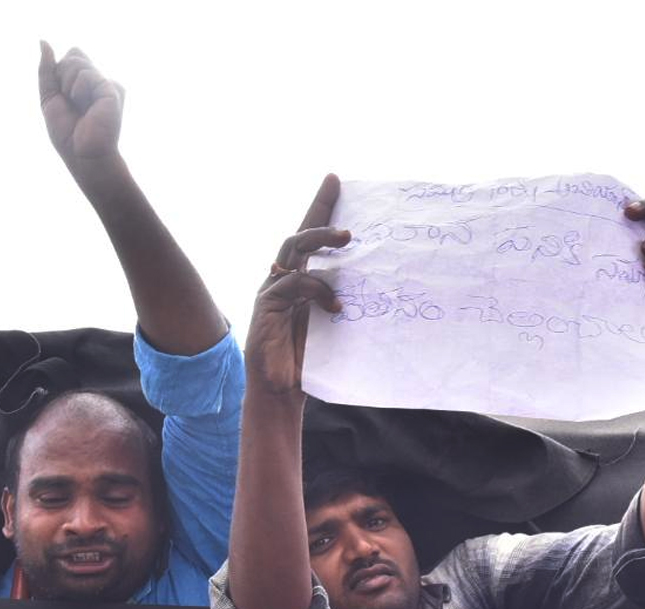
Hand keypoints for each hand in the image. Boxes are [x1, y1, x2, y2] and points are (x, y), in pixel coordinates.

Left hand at [38, 41, 125, 194]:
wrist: (83, 156)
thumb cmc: (68, 134)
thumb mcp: (49, 97)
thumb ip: (47, 70)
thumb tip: (43, 42)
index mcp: (88, 82)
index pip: (71, 55)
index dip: (60, 73)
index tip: (65, 99)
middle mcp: (100, 81)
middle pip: (73, 55)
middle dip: (63, 77)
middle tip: (73, 105)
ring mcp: (107, 84)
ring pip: (77, 62)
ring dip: (69, 86)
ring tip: (81, 109)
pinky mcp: (113, 89)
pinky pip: (86, 75)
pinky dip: (79, 92)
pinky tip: (89, 109)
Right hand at [246, 174, 349, 393]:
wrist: (280, 391)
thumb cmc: (308, 361)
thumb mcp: (332, 325)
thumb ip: (342, 300)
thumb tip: (378, 282)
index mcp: (299, 280)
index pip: (309, 237)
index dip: (320, 207)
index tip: (336, 180)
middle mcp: (282, 280)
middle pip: (299, 235)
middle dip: (321, 215)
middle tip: (346, 211)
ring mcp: (272, 292)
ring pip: (293, 251)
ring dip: (321, 240)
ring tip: (347, 239)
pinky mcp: (266, 307)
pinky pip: (293, 286)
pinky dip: (317, 290)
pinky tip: (335, 307)